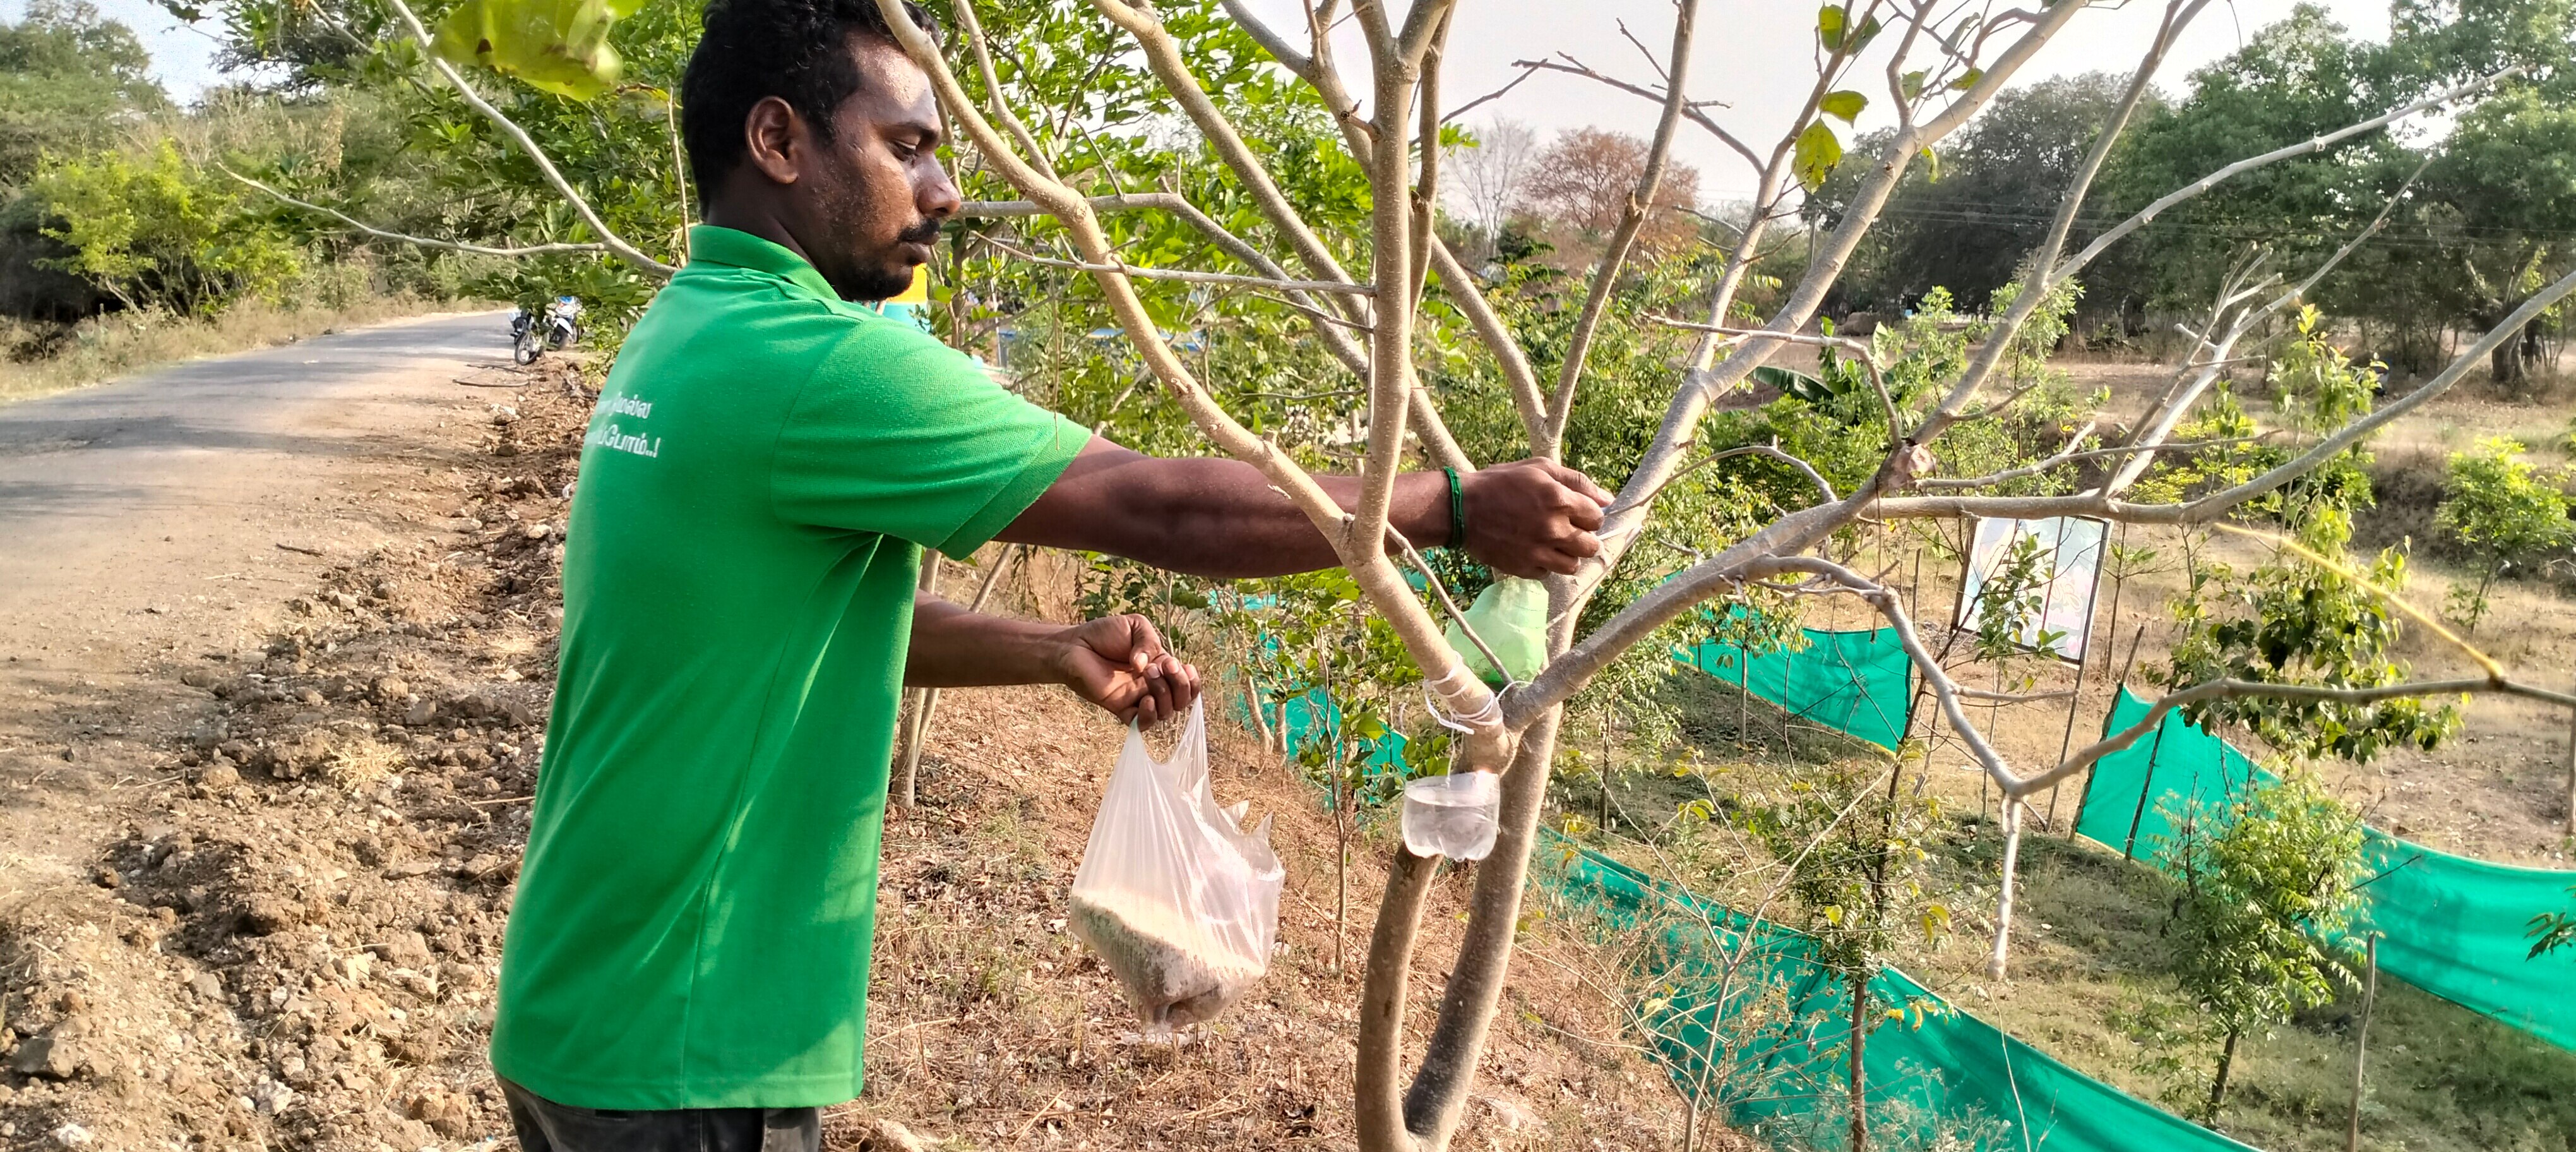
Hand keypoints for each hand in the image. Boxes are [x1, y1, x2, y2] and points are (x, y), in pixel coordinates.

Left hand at [1050, 614, 1202, 727]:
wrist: (1075, 644)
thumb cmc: (1103, 634)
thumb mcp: (1135, 626)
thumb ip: (1149, 641)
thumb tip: (1147, 666)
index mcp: (1161, 667)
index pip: (1187, 683)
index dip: (1191, 679)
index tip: (1177, 663)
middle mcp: (1152, 686)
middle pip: (1181, 700)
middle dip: (1181, 685)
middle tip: (1164, 666)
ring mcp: (1137, 698)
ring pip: (1166, 712)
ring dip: (1164, 694)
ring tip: (1147, 673)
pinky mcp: (1120, 708)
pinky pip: (1142, 724)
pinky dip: (1150, 716)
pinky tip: (1146, 700)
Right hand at [1459, 459, 1613, 577]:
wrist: (1461, 509)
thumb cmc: (1500, 483)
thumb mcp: (1539, 468)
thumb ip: (1576, 481)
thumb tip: (1608, 499)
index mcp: (1559, 499)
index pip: (1597, 518)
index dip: (1589, 515)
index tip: (1576, 512)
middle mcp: (1553, 528)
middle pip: (1591, 545)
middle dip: (1583, 537)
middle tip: (1566, 529)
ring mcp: (1539, 552)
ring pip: (1573, 565)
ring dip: (1567, 555)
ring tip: (1552, 543)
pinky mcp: (1524, 569)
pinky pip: (1548, 574)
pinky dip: (1544, 564)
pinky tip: (1532, 550)